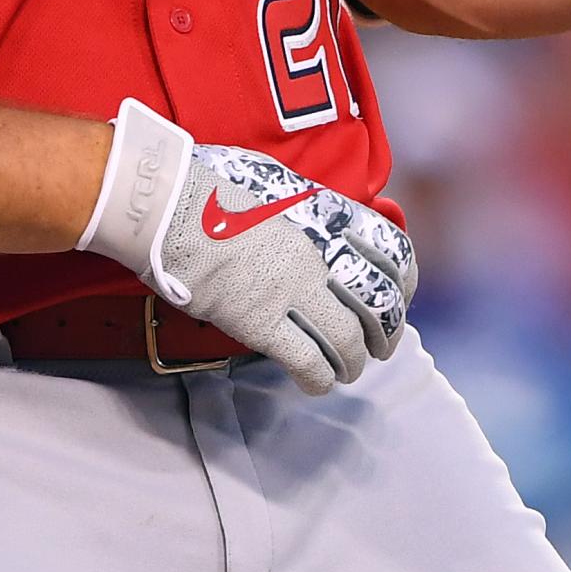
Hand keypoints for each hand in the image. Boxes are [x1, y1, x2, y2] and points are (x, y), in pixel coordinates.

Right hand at [78, 98, 417, 393]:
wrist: (167, 204)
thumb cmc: (208, 189)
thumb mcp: (274, 188)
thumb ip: (302, 212)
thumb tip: (307, 227)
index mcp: (325, 219)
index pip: (392, 255)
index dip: (403, 287)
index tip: (399, 300)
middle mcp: (319, 255)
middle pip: (378, 305)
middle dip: (384, 335)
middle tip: (378, 348)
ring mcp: (293, 290)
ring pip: (347, 341)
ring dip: (351, 362)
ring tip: (346, 371)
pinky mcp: (262, 321)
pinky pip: (307, 361)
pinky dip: (318, 378)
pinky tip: (315, 383)